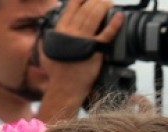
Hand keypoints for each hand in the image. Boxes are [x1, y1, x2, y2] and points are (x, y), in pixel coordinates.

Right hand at [38, 0, 124, 118]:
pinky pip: (106, 34)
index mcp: (60, 30)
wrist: (65, 88)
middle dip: (96, 0)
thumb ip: (50, 38)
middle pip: (85, 8)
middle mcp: (71, 32)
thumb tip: (49, 33)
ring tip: (109, 2)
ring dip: (103, 6)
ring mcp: (83, 40)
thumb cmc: (57, 73)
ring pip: (94, 16)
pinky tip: (120, 16)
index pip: (72, 7)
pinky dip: (114, 24)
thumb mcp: (47, 51)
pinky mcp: (95, 50)